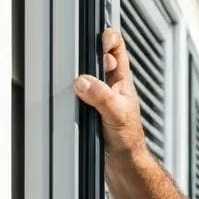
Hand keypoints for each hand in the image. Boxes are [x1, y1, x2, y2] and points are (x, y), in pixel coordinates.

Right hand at [73, 27, 146, 157]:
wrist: (124, 163)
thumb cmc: (128, 140)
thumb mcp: (115, 113)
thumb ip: (101, 96)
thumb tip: (83, 82)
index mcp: (122, 82)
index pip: (117, 48)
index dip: (109, 37)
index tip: (99, 34)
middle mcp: (113, 86)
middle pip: (99, 58)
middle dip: (89, 51)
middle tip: (79, 48)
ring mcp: (102, 97)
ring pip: (89, 76)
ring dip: (81, 72)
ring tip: (72, 68)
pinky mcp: (92, 109)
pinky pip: (81, 93)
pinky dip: (74, 91)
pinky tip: (70, 93)